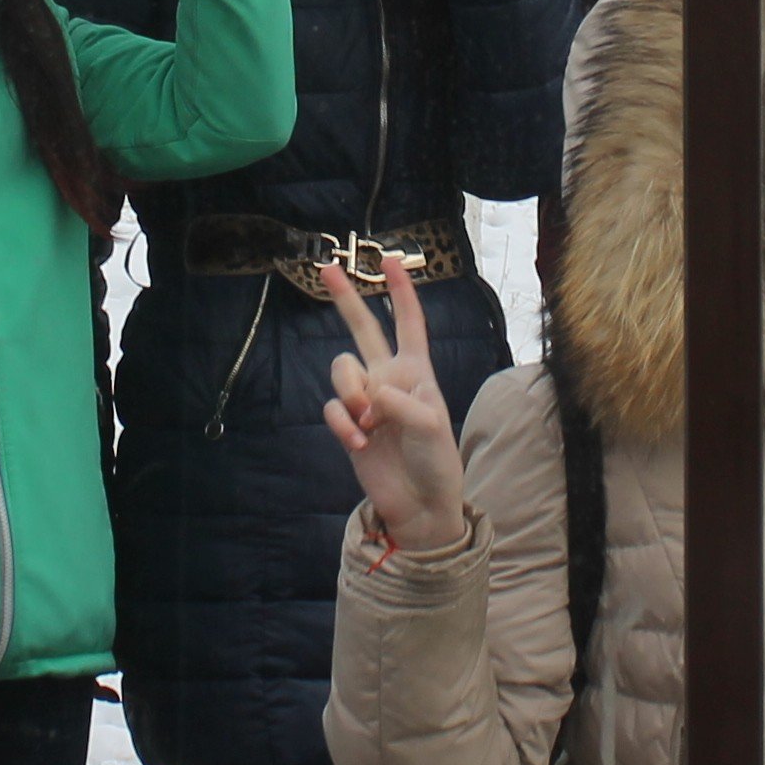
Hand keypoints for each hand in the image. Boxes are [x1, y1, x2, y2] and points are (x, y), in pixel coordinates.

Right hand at [319, 260, 466, 557]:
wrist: (420, 504)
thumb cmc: (436, 462)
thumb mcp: (431, 427)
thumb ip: (401, 403)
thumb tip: (369, 392)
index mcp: (416, 371)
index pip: (408, 323)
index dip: (402, 291)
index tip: (391, 259)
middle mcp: (389, 378)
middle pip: (363, 329)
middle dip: (346, 298)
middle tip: (327, 267)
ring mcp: (366, 400)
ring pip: (341, 370)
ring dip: (349, 391)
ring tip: (366, 421)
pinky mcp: (349, 425)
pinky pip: (333, 409)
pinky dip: (342, 423)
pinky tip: (358, 442)